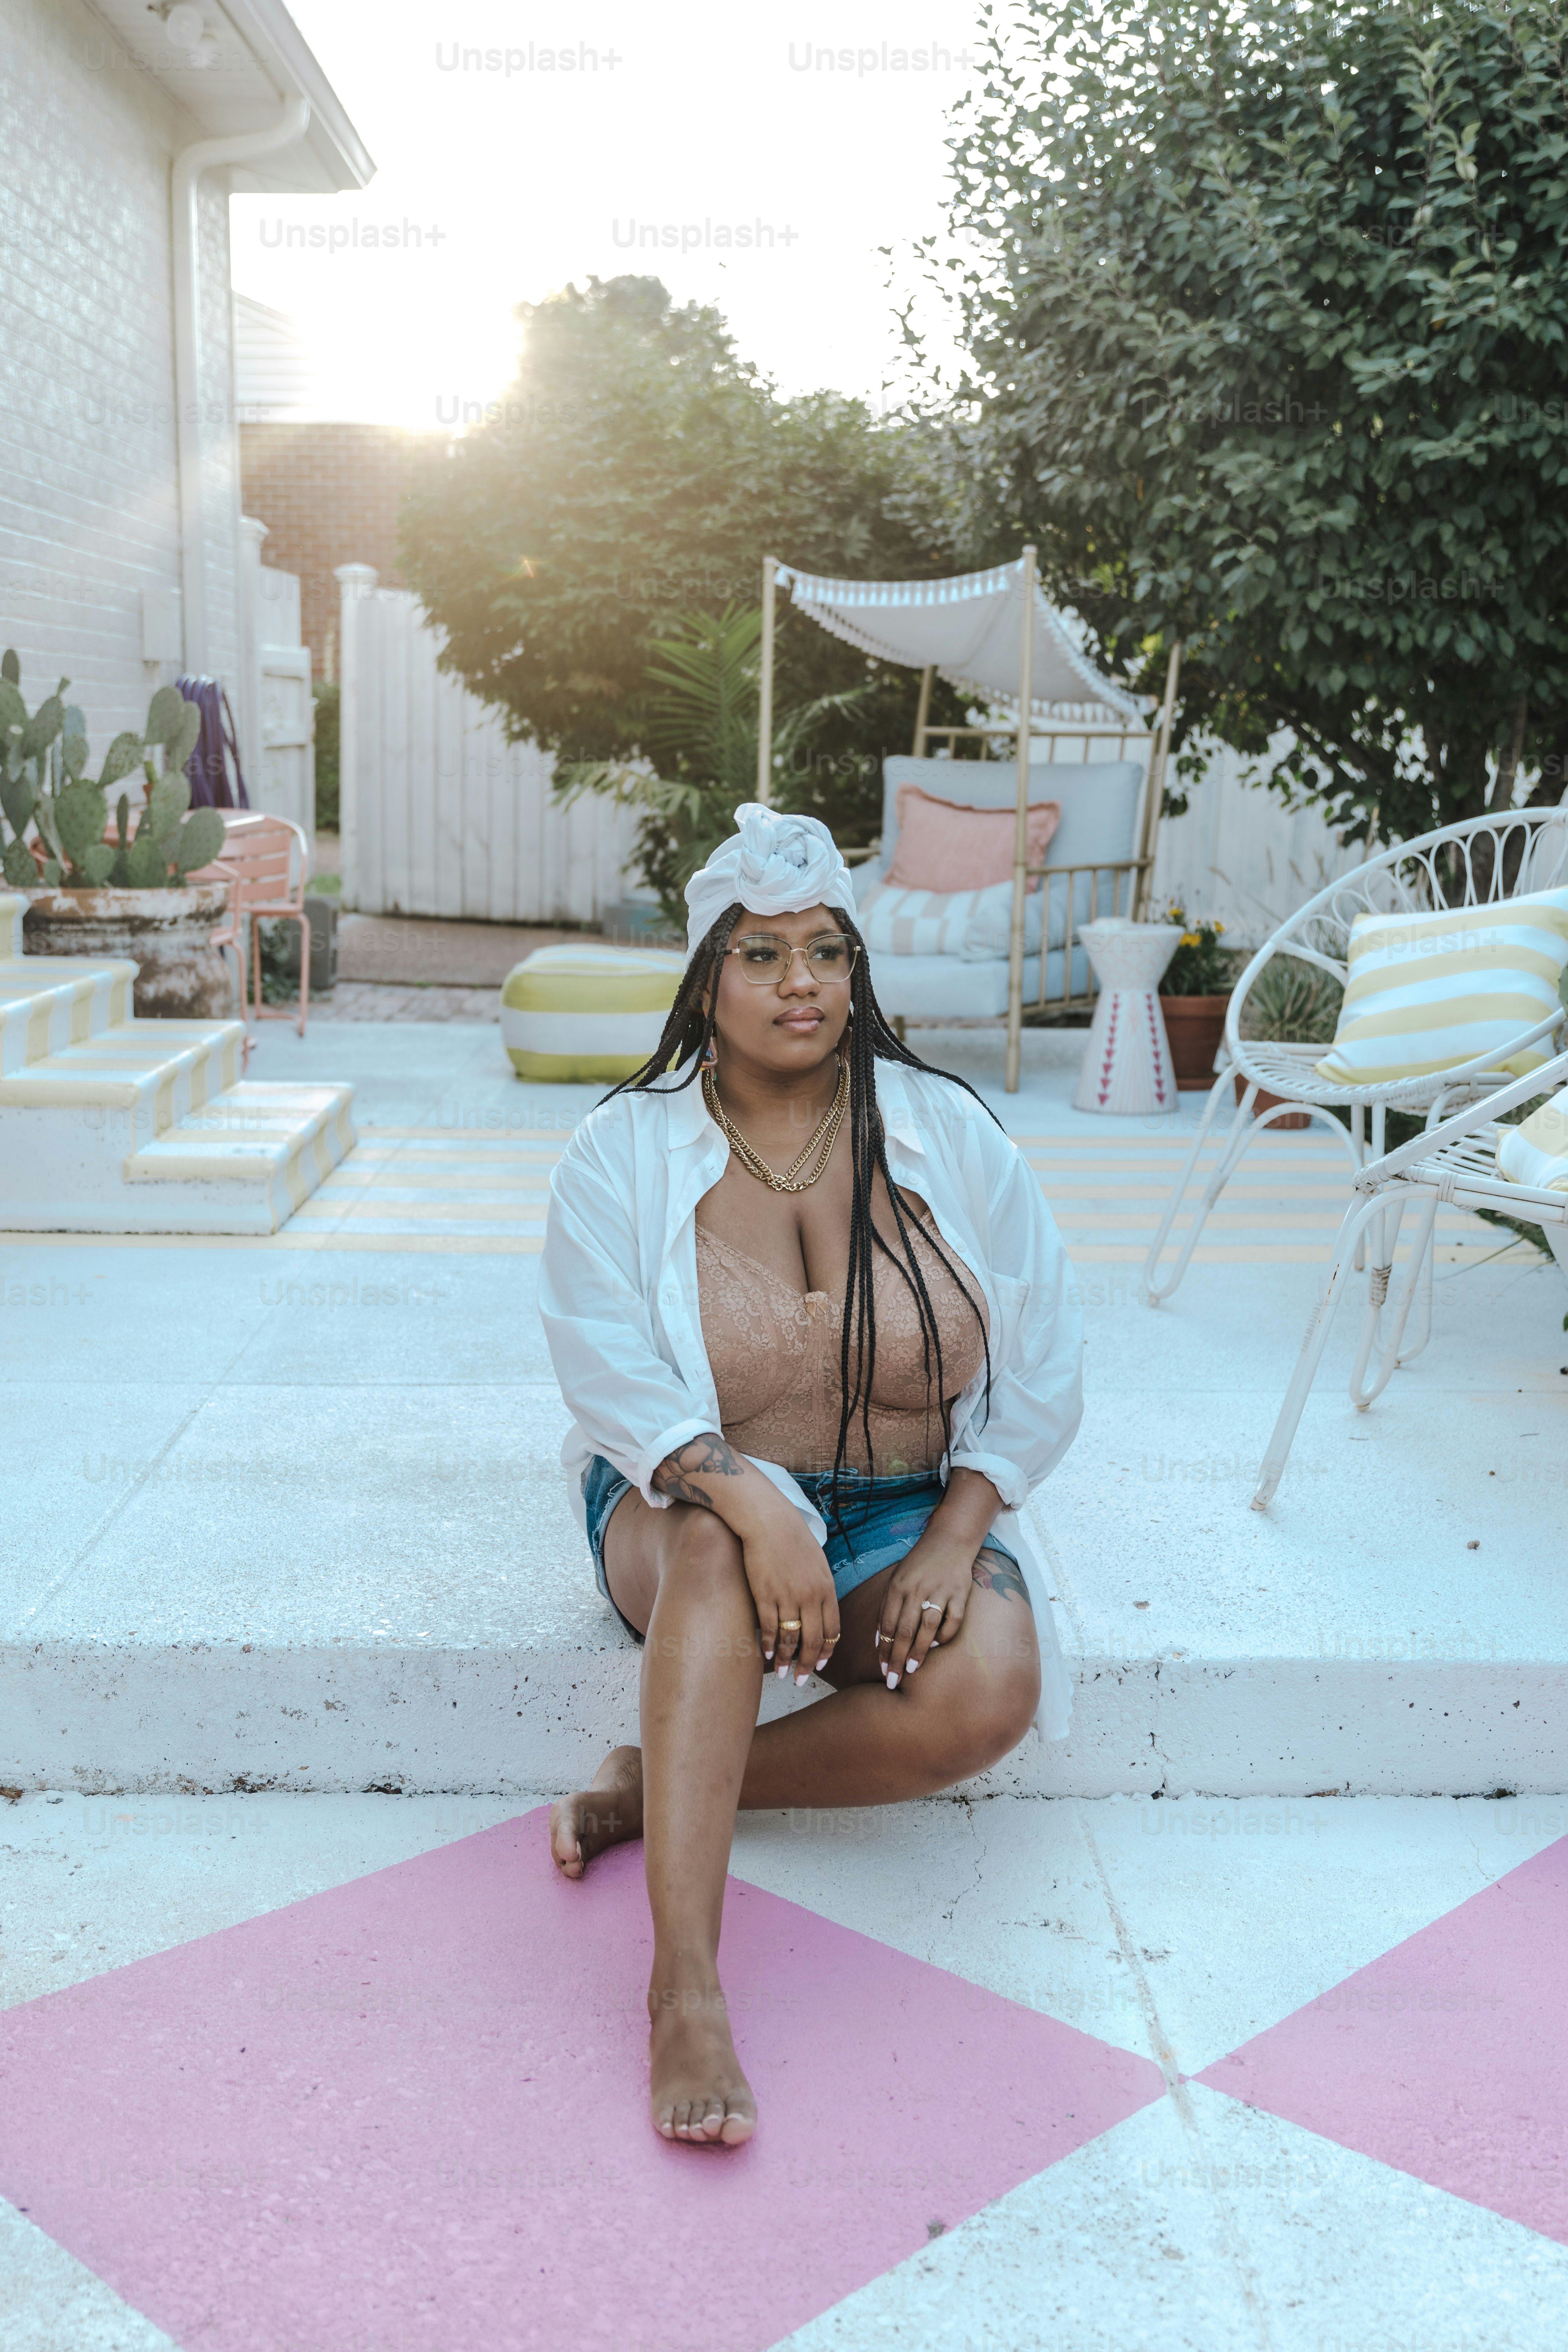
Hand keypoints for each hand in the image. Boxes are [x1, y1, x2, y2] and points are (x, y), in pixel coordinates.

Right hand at [651, 1435, 840, 1684]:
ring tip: (783, 1674)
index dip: (826, 1650)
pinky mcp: (766, 1595)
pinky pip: (770, 1628)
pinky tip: (767, 1655)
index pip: (833, 1629)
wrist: (767, 1520)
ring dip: (787, 1660)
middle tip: (801, 1679)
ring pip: (791, 1639)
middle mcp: (811, 1596)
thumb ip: (820, 1587)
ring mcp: (788, 1596)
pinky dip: (769, 1645)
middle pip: (814, 1640)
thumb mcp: (816, 1561)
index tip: (820, 1663)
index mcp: (826, 1588)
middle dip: (808, 1664)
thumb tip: (819, 1608)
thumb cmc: (791, 1538)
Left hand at [874, 1535, 977, 1688]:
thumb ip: (888, 1607)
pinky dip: (944, 1636)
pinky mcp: (960, 1593)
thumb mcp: (897, 1580)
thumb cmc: (919, 1565)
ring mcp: (940, 1591)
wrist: (949, 1540)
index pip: (887, 1624)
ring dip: (918, 1651)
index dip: (884, 1649)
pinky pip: (953, 1621)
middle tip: (893, 1681)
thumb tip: (880, 1641)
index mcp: (898, 1586)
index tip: (883, 1669)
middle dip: (896, 1658)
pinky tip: (936, 1645)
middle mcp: (917, 1589)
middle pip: (904, 1630)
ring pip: (927, 1627)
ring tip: (911, 1670)